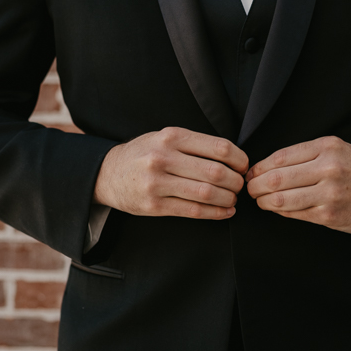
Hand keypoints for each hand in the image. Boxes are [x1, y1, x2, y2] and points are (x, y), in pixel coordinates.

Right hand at [94, 127, 248, 219]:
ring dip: (227, 199)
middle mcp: (163, 157)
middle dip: (235, 182)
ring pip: (206, 193)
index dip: (239, 159)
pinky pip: (193, 211)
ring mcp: (157, 183)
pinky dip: (215, 213)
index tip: (243, 167)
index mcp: (172, 137)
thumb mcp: (164, 138)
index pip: (219, 147)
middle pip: (216, 172)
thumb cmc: (143, 154)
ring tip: (232, 199)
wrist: (106, 173)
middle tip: (239, 186)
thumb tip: (233, 157)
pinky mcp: (153, 205)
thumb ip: (193, 144)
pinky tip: (225, 212)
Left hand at [246, 136, 350, 233]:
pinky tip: (276, 209)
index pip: (280, 157)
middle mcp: (328, 169)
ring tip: (260, 200)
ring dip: (264, 201)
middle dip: (255, 186)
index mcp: (326, 148)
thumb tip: (265, 167)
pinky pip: (295, 214)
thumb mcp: (336, 149)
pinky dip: (280, 212)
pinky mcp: (329, 215)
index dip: (259, 167)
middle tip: (249, 189)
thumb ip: (305, 154)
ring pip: (282, 199)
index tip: (251, 173)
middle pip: (276, 179)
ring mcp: (329, 194)